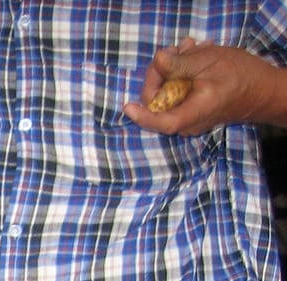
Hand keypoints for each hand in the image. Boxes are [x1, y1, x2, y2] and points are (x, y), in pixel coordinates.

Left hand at [125, 37, 286, 134]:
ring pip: (167, 96)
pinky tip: (193, 57)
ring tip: (191, 47)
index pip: (162, 121)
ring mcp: (189, 119)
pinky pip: (177, 96)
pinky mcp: (190, 112)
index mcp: (194, 112)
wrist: (262, 90)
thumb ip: (182, 64)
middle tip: (179, 48)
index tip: (127, 106)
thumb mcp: (210, 62)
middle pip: (159, 102)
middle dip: (163, 72)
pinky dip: (181, 76)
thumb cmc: (241, 75)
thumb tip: (158, 60)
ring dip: (174, 69)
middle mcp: (189, 122)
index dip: (142, 115)